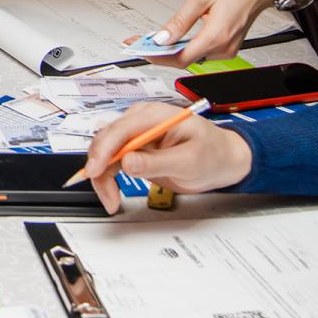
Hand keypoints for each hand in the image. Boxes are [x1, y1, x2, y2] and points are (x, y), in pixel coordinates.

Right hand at [80, 101, 252, 210]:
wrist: (222, 160)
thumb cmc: (213, 153)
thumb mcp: (189, 161)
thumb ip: (157, 162)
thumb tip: (129, 162)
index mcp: (155, 116)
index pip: (121, 129)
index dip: (104, 150)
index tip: (95, 170)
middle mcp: (141, 122)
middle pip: (107, 141)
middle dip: (99, 168)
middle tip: (107, 194)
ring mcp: (136, 136)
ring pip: (104, 154)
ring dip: (102, 177)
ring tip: (112, 200)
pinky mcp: (134, 150)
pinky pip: (112, 163)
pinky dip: (108, 179)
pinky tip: (112, 194)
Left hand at [142, 0, 289, 67]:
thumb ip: (179, 21)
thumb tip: (162, 38)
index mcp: (216, 36)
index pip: (180, 58)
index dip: (158, 57)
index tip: (140, 50)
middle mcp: (224, 47)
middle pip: (185, 60)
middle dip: (161, 53)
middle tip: (140, 42)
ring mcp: (228, 48)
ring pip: (193, 57)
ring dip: (173, 50)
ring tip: (153, 40)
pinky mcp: (228, 46)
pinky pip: (202, 51)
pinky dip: (186, 46)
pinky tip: (175, 39)